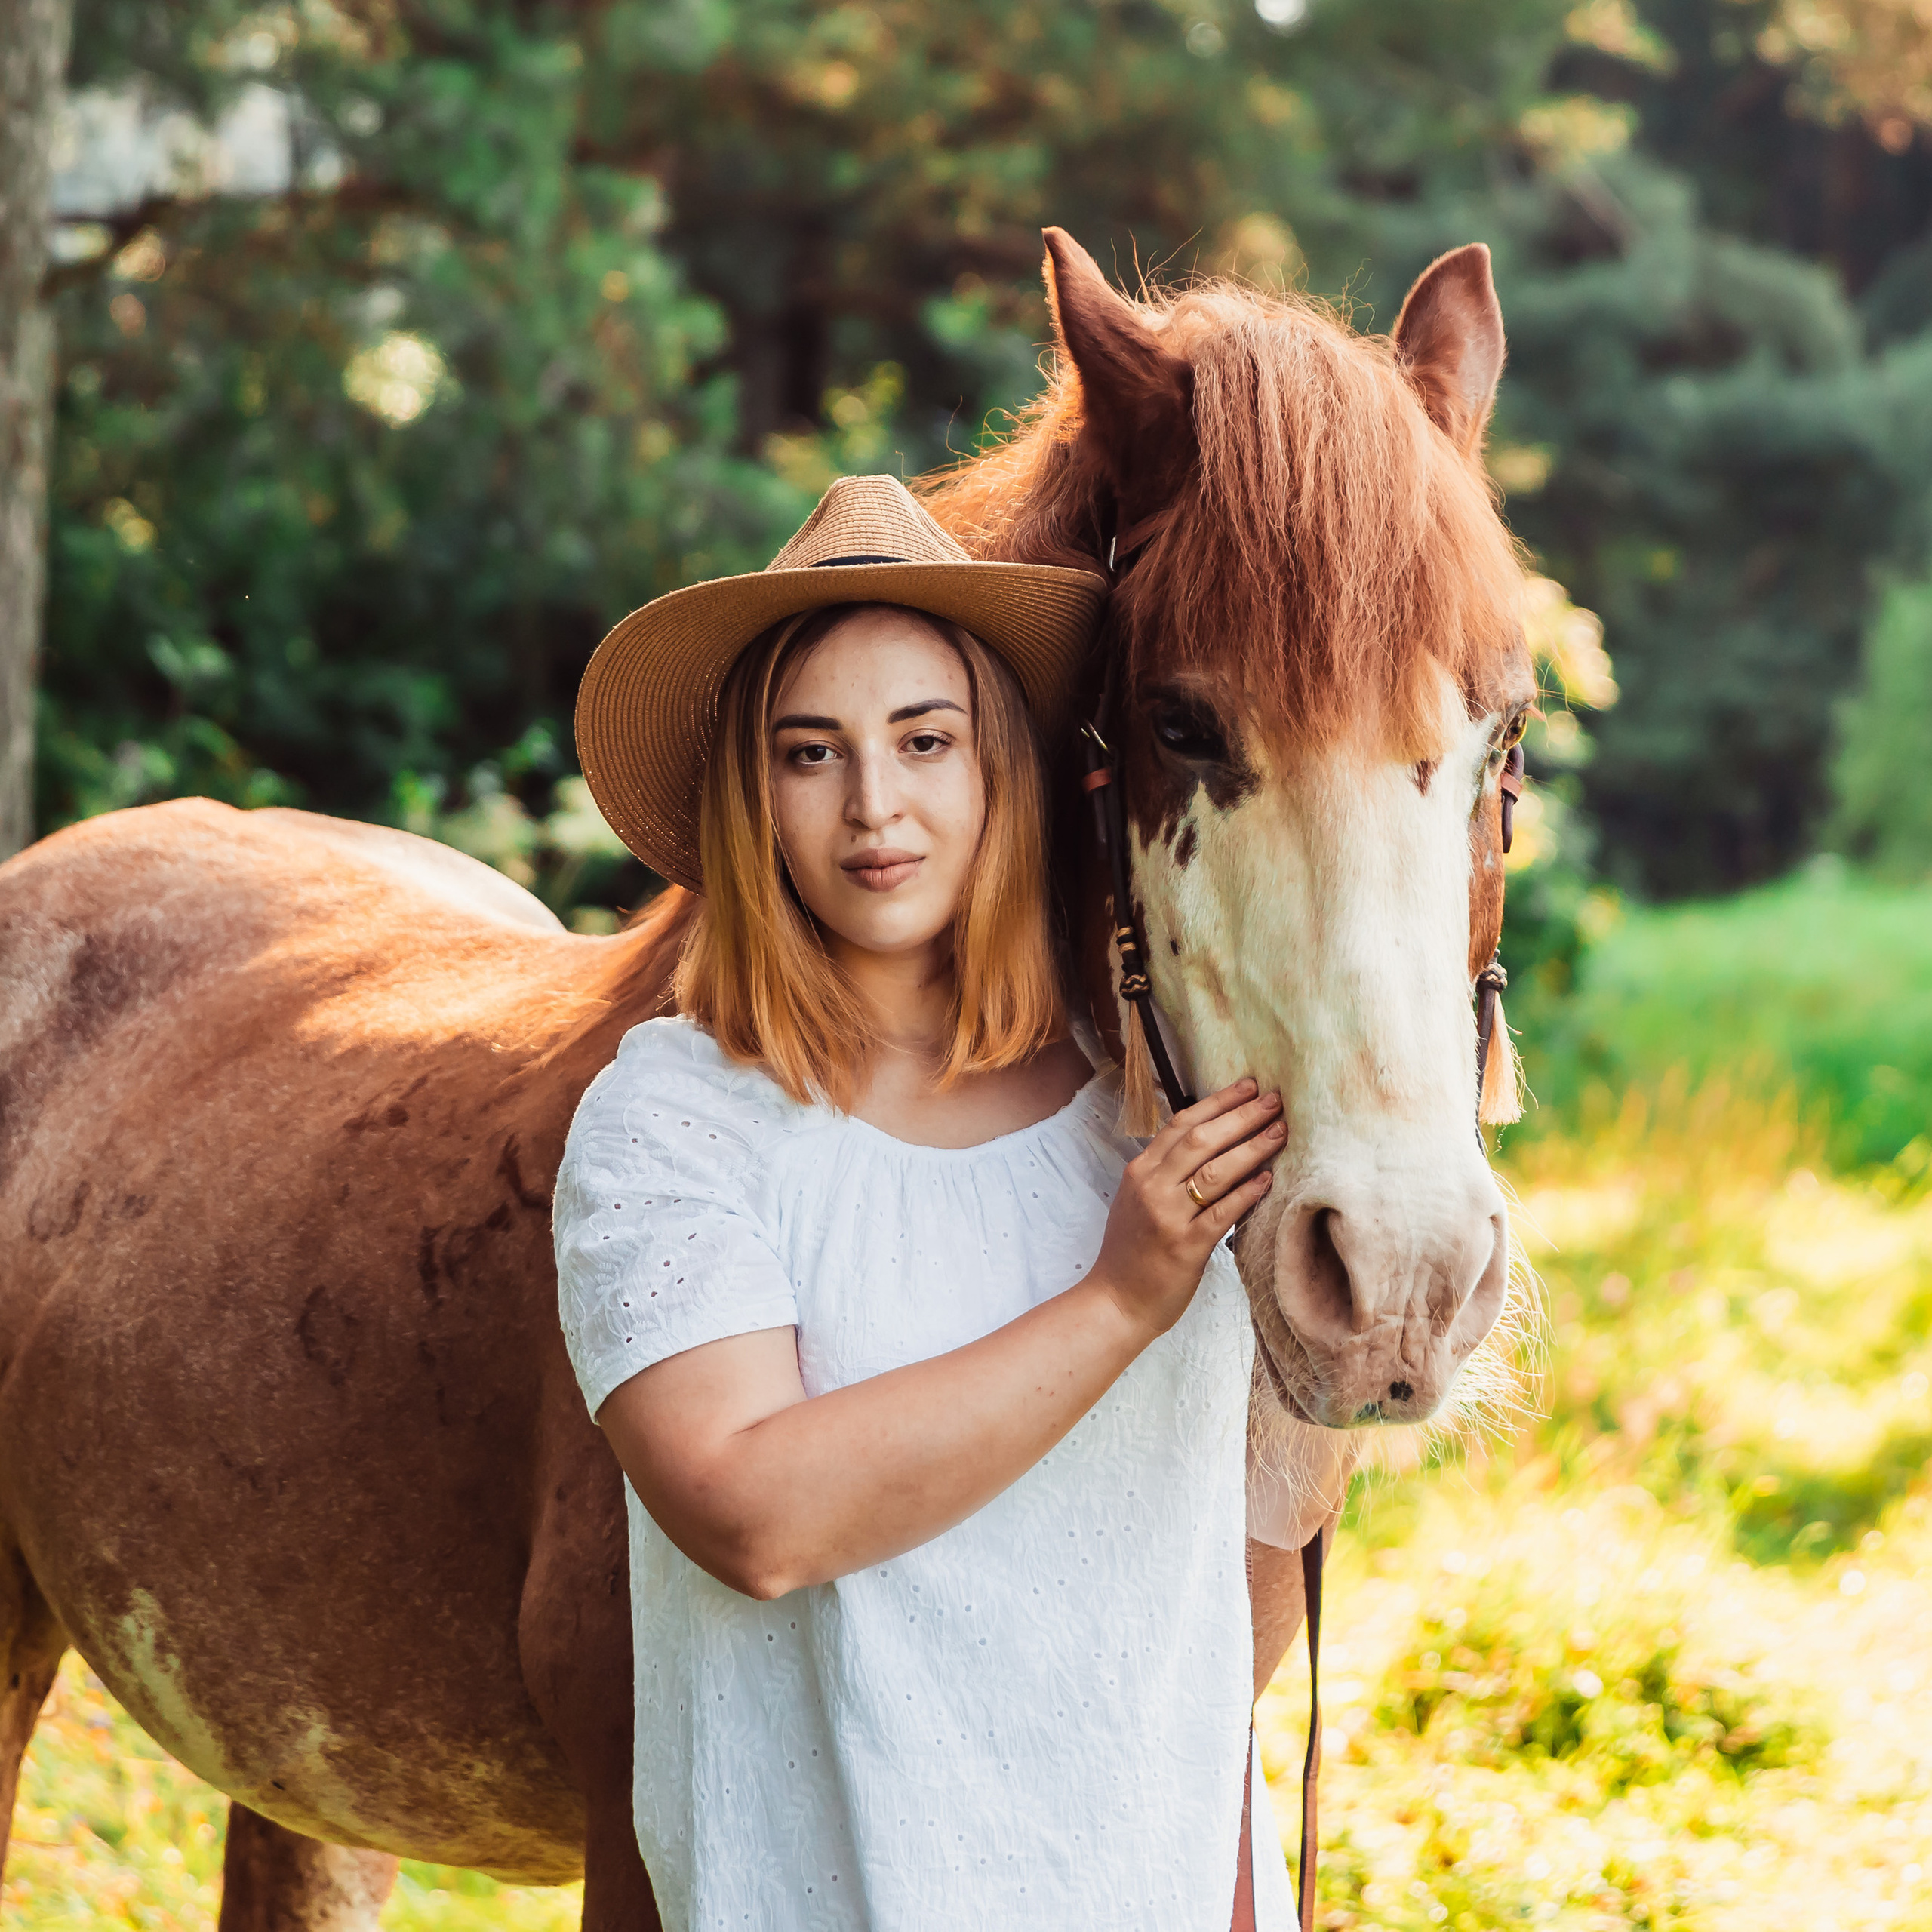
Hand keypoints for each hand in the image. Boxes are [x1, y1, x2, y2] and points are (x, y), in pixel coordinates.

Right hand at [1089, 1078, 1284, 1341]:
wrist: (1115, 1302)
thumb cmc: (1132, 1252)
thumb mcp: (1138, 1201)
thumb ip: (1166, 1173)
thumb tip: (1211, 1143)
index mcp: (1140, 1171)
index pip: (1181, 1124)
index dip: (1218, 1102)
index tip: (1248, 1086)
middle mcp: (1151, 1187)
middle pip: (1201, 1140)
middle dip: (1241, 1117)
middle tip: (1274, 1101)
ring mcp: (1167, 1216)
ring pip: (1214, 1172)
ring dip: (1251, 1148)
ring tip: (1280, 1132)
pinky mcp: (1185, 1247)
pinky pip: (1222, 1214)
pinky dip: (1247, 1194)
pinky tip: (1268, 1180)